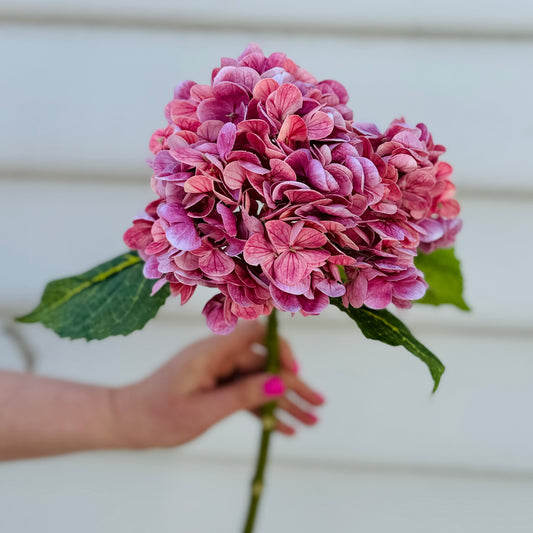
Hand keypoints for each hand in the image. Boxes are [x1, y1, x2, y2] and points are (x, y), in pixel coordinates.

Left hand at [111, 321, 324, 448]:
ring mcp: (218, 372)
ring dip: (283, 402)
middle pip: (264, 364)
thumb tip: (279, 383)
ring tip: (310, 422)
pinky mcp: (216, 386)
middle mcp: (219, 357)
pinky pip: (245, 394)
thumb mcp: (203, 410)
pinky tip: (283, 429)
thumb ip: (242, 395)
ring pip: (258, 382)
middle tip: (318, 405)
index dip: (279, 348)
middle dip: (291, 385)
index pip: (256, 334)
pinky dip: (263, 409)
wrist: (128, 422)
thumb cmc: (159, 415)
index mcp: (213, 352)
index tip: (294, 372)